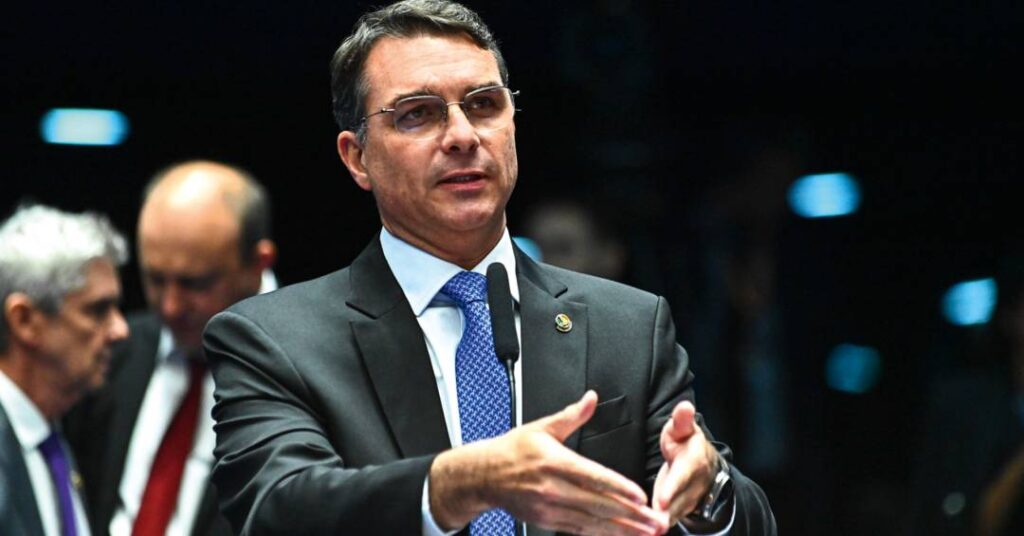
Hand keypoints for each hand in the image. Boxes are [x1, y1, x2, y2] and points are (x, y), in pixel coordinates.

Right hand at [430, 391, 670, 534]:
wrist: (484, 475)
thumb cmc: (513, 450)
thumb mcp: (542, 427)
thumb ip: (572, 415)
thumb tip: (590, 398)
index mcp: (554, 462)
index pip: (592, 477)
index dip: (618, 488)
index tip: (640, 496)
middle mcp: (553, 488)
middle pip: (598, 504)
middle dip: (630, 515)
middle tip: (655, 520)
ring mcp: (550, 508)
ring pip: (592, 522)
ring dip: (622, 529)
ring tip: (646, 533)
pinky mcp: (547, 521)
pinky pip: (579, 530)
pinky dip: (601, 534)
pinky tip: (620, 535)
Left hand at [651, 401, 719, 523]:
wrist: (704, 464)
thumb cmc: (686, 442)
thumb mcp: (683, 429)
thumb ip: (682, 421)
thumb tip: (685, 406)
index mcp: (693, 462)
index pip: (682, 478)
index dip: (672, 489)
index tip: (661, 500)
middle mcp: (694, 485)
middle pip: (678, 502)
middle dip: (665, 514)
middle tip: (652, 525)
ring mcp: (688, 500)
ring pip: (674, 515)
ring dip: (661, 525)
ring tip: (646, 533)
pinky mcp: (679, 510)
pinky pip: (668, 520)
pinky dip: (656, 528)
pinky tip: (641, 534)